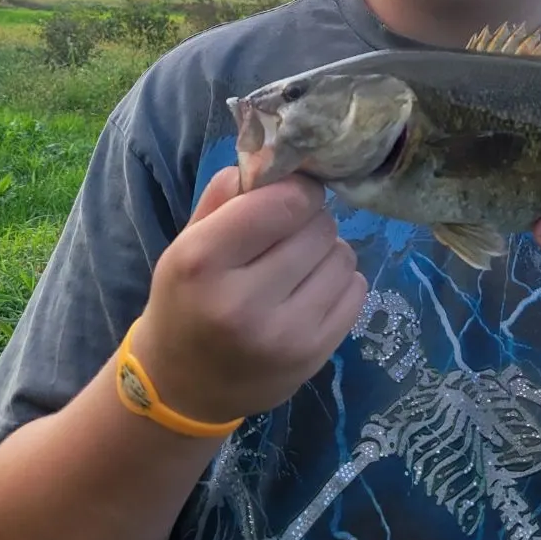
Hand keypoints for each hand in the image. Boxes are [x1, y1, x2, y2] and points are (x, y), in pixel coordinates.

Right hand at [130, 167, 367, 424]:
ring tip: (298, 266)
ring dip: (327, 251)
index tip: (289, 196)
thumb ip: (231, 192)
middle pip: (319, 227)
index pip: (285, 201)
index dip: (297, 190)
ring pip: (344, 255)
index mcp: (203, 261)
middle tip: (287, 236)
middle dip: (310, 221)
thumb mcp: (190, 239)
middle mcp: (242, 302)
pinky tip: (309, 291)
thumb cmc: (188, 297)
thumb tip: (283, 154)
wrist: (183, 386)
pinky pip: (357, 288)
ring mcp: (284, 336)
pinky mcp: (316, 356)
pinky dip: (340, 281)